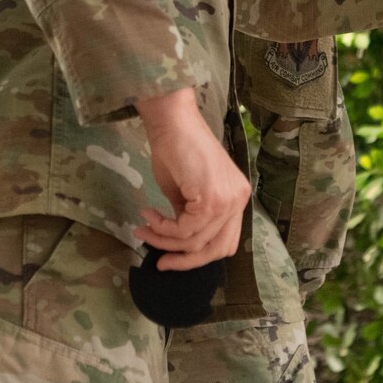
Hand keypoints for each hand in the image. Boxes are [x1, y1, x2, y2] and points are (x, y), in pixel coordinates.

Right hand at [134, 88, 250, 271]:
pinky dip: (162, 228)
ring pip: (196, 242)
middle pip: (216, 250)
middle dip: (184, 260)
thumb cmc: (177, 150)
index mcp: (236, 199)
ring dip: (164, 239)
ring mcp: (228, 200)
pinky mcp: (212, 199)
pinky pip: (184, 230)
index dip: (197, 257)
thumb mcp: (185, 194)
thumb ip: (189, 219)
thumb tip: (176, 245)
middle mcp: (238, 201)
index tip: (168, 257)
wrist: (172, 122)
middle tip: (157, 260)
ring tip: (143, 227)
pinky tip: (148, 215)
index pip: (224, 243)